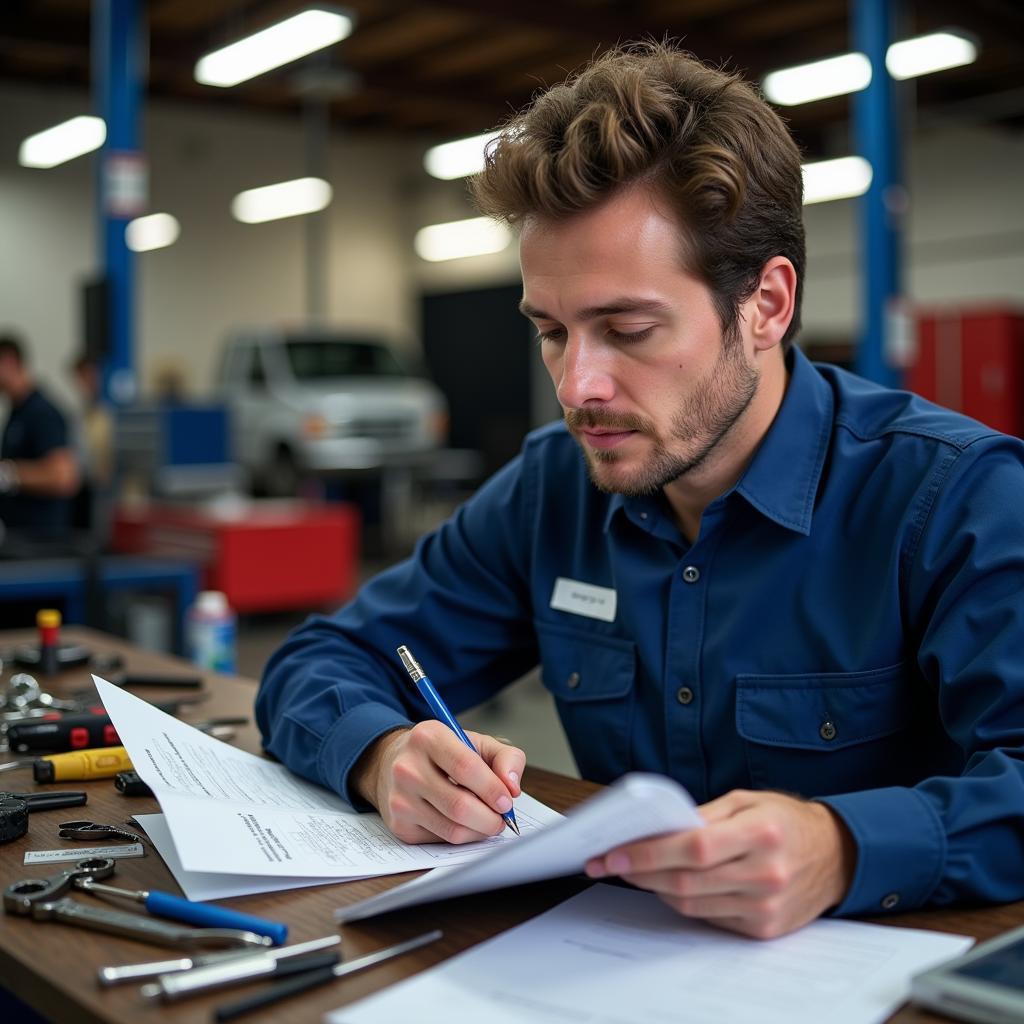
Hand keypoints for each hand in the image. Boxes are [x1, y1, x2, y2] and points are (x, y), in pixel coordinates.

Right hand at [353, 722, 524, 844]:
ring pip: (453, 829)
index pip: (466, 767)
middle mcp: (407, 768)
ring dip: (480, 830)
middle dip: (491, 818)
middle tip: (502, 818)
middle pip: (459, 806)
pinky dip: (463, 836)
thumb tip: (512, 787)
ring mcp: (400, 798)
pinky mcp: (399, 825)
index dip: (493, 788)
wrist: (394, 763)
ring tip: (488, 820)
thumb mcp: (475, 742)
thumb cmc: (442, 752)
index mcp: (428, 737)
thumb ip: (505, 757)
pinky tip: (465, 823)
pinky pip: (442, 840)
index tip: (507, 801)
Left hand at [584, 789, 855, 938]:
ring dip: (656, 887)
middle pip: (686, 880)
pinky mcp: (763, 928)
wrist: (836, 855)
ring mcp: (765, 906)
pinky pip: (709, 917)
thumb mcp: (747, 800)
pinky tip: (669, 883)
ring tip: (634, 871)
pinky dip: (683, 900)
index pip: (693, 848)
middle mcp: (765, 873)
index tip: (615, 853)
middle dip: (639, 872)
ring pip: (692, 904)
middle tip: (609, 863)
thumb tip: (658, 828)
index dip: (649, 852)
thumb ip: (703, 814)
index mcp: (761, 832)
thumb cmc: (786, 820)